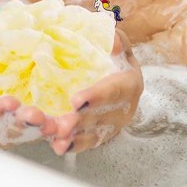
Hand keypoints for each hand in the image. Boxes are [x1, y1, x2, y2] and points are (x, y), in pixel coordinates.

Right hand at [0, 66, 57, 148]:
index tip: (8, 102)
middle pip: (10, 127)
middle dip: (23, 123)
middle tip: (34, 115)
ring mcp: (20, 128)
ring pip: (32, 131)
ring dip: (42, 128)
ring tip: (53, 123)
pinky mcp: (38, 124)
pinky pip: (49, 129)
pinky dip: (58, 130)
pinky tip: (67, 126)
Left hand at [50, 29, 143, 154]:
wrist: (123, 77)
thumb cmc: (116, 58)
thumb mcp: (120, 45)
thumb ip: (117, 41)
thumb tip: (112, 40)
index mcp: (130, 83)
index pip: (114, 91)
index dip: (96, 97)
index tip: (76, 101)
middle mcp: (124, 108)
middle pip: (101, 117)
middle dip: (80, 122)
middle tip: (61, 125)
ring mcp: (112, 124)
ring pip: (93, 133)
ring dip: (74, 138)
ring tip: (56, 139)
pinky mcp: (101, 134)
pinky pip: (87, 142)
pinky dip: (73, 145)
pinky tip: (58, 146)